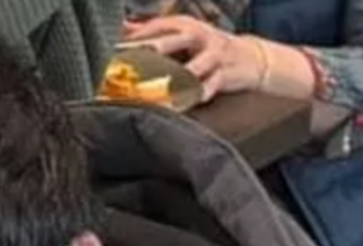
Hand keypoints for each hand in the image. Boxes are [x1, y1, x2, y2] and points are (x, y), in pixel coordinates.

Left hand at [122, 15, 268, 100]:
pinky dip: (197, 94)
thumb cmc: (206, 46)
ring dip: (173, 80)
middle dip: (150, 52)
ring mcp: (212, 54)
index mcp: (183, 25)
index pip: (156, 27)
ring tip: (156, 91)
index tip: (114, 49)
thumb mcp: (181, 33)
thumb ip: (152, 30)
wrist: (248, 56)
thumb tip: (123, 26)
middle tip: (131, 63)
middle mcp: (197, 36)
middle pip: (171, 42)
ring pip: (191, 67)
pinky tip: (183, 102)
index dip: (135, 38)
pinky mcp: (225, 73)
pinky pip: (210, 85)